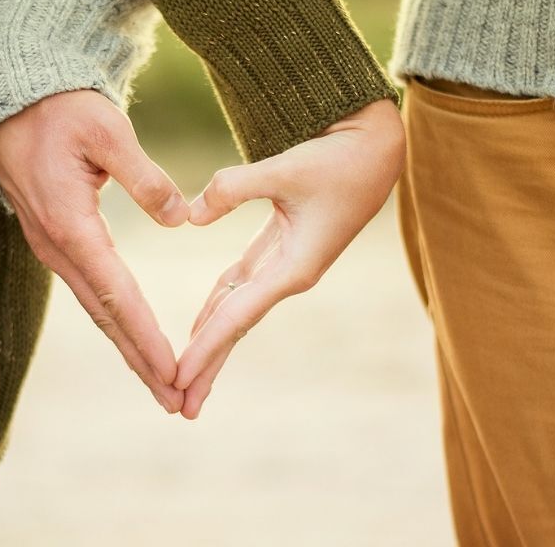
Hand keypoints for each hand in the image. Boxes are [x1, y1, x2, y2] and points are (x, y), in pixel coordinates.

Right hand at [0, 89, 189, 412]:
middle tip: (175, 401)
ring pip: (97, 309)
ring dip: (129, 348)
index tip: (173, 370)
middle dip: (141, 361)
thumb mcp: (106, 130)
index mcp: (71, 224)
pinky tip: (133, 338)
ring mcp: (52, 247)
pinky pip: (90, 291)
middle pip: (105, 316)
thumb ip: (145, 177)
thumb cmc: (60, 110)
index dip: (146, 335)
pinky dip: (115, 321)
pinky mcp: (56, 241)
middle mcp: (57, 246)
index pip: (117, 293)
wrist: (12, 101)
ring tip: (161, 383)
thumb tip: (180, 219)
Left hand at [174, 99, 405, 418]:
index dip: (205, 348)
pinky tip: (200, 325)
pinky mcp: (281, 248)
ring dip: (211, 342)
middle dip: (208, 366)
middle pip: (236, 327)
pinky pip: (241, 286)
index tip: (178, 378)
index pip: (238, 317)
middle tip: (179, 406)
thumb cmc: (339, 159)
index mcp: (294, 268)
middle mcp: (289, 275)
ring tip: (184, 377)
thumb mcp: (286, 168)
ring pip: (237, 310)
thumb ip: (233, 189)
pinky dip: (218, 306)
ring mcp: (285, 265)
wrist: (376, 148)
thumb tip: (190, 216)